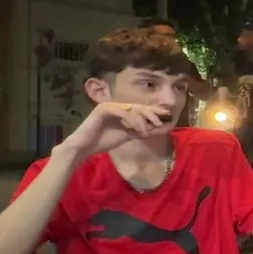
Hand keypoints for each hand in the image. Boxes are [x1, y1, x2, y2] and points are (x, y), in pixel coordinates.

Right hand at [58, 102, 172, 159]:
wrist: (85, 147)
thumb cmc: (104, 141)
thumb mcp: (127, 135)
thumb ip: (139, 131)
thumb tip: (155, 129)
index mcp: (122, 110)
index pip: (141, 109)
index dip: (154, 112)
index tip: (167, 117)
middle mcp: (117, 105)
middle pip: (138, 106)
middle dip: (151, 114)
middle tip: (160, 122)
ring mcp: (109, 105)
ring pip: (132, 108)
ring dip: (141, 119)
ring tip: (146, 130)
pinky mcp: (103, 108)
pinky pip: (122, 111)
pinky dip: (131, 119)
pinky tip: (136, 128)